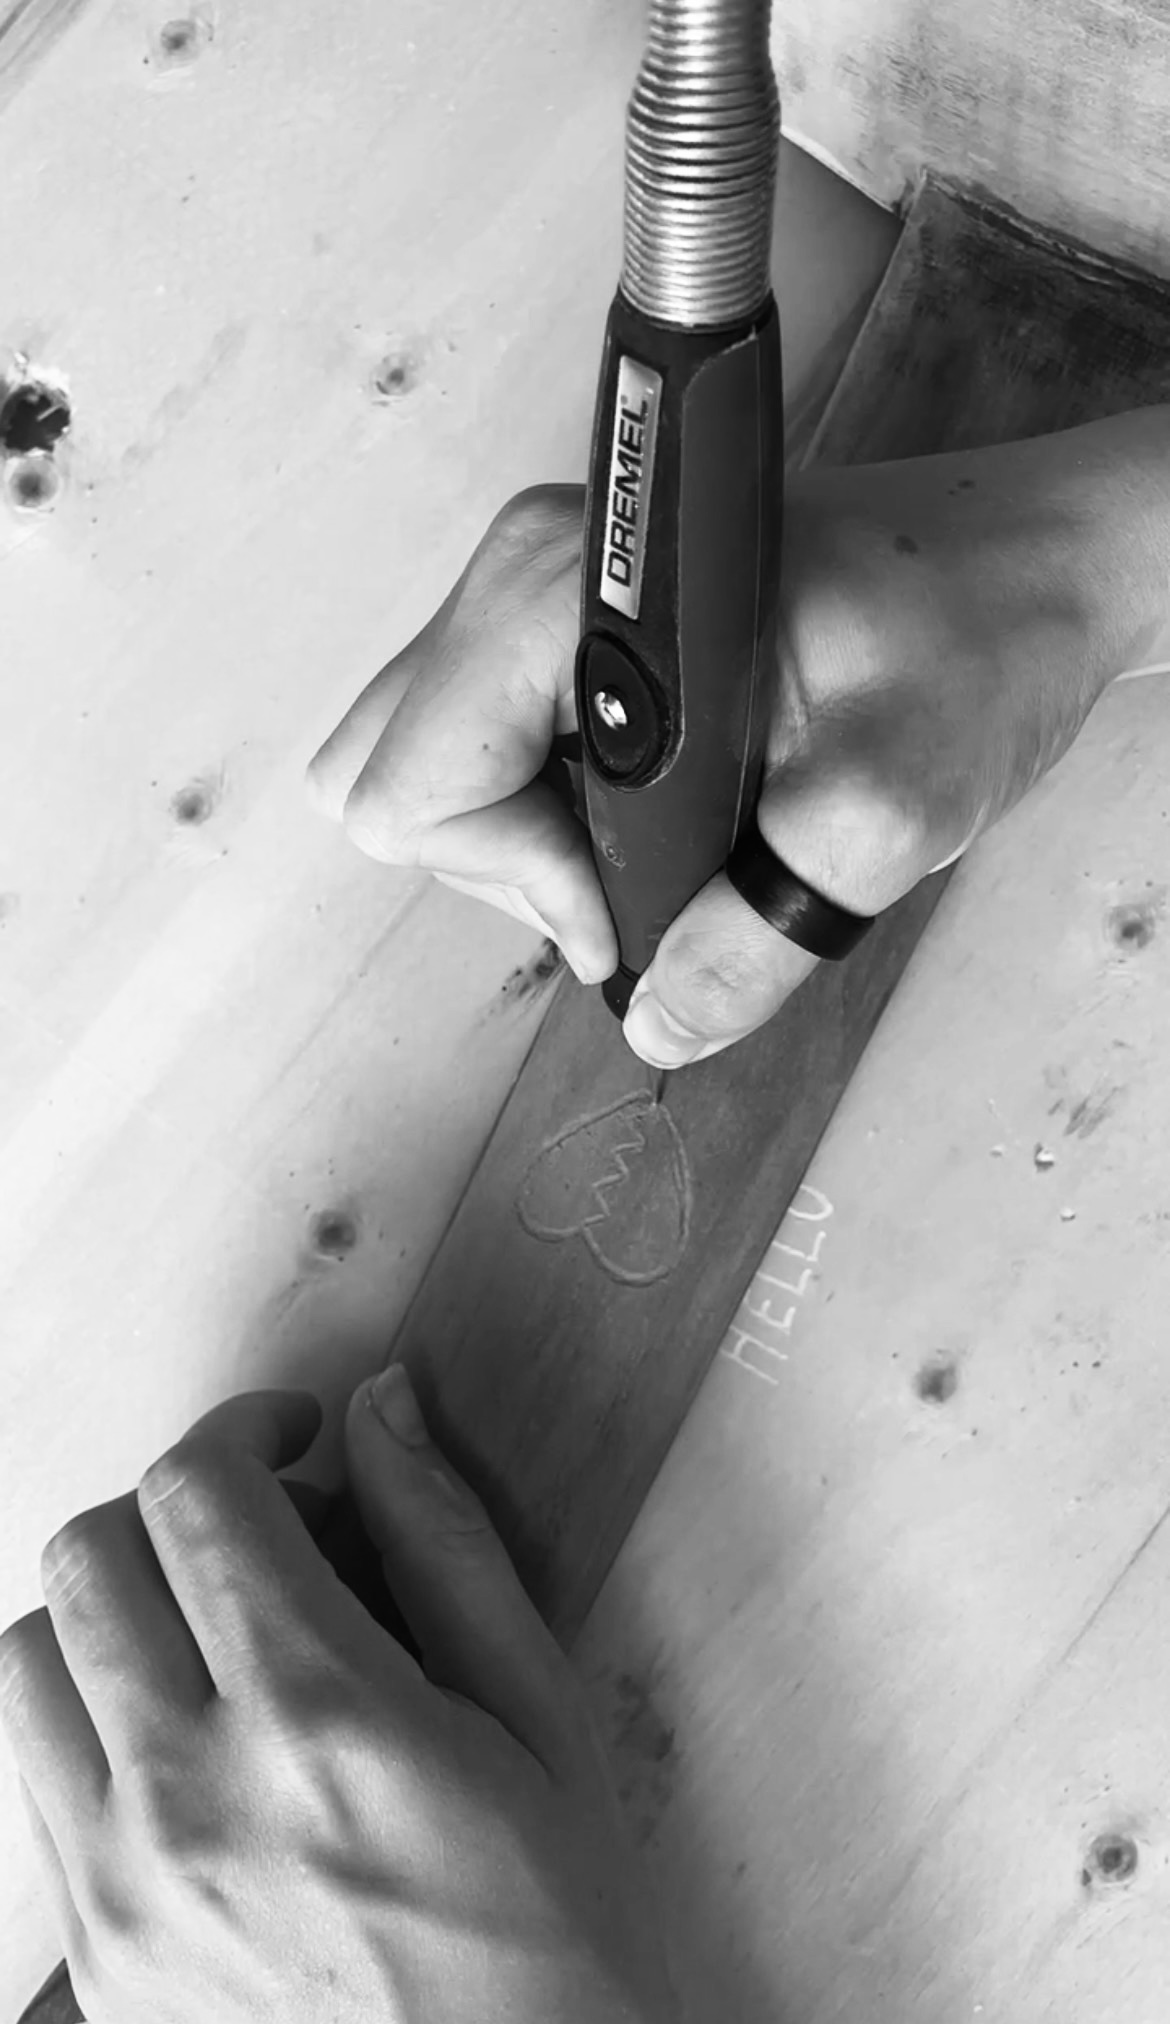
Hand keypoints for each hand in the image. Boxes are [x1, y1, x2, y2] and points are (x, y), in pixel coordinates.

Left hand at [0, 1376, 676, 2023]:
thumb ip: (447, 1544)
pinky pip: (31, 1778)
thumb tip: (385, 1407)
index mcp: (322, 1720)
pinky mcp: (94, 1959)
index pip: (197, 1494)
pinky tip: (183, 1736)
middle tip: (254, 1525)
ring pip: (28, 1659)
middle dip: (169, 1502)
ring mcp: (124, 1890)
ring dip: (109, 1606)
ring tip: (203, 1630)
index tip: (292, 1437)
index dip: (243, 1427)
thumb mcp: (542, 1719)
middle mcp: (194, 1797)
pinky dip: (87, 1717)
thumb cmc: (555, 1938)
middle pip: (87, 1555)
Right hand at [306, 413, 1169, 1065]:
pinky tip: (673, 800)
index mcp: (570, 590)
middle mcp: (522, 579)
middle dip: (512, 867)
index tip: (651, 883)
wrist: (1017, 571)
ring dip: (543, 850)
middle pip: (394, 786)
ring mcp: (533, 603)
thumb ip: (761, 935)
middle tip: (659, 859)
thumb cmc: (972, 641)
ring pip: (432, 782)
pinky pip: (486, 765)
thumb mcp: (886, 809)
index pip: (411, 789)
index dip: (524, 875)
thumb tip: (655, 1027)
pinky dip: (560, 821)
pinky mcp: (557, 636)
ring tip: (688, 824)